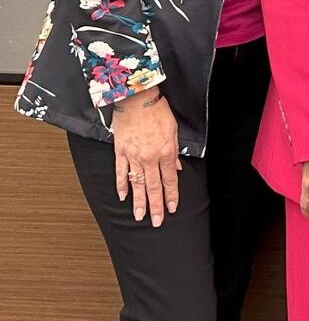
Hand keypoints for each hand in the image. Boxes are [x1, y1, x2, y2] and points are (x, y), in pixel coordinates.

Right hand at [112, 85, 180, 226]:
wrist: (136, 99)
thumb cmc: (157, 111)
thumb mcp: (173, 130)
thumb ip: (174, 151)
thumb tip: (176, 167)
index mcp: (166, 152)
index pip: (170, 180)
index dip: (171, 196)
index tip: (171, 209)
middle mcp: (150, 157)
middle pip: (154, 187)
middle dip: (156, 206)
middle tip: (156, 222)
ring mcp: (133, 156)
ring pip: (137, 184)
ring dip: (139, 201)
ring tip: (140, 216)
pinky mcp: (120, 152)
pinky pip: (120, 173)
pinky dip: (121, 186)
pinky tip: (123, 197)